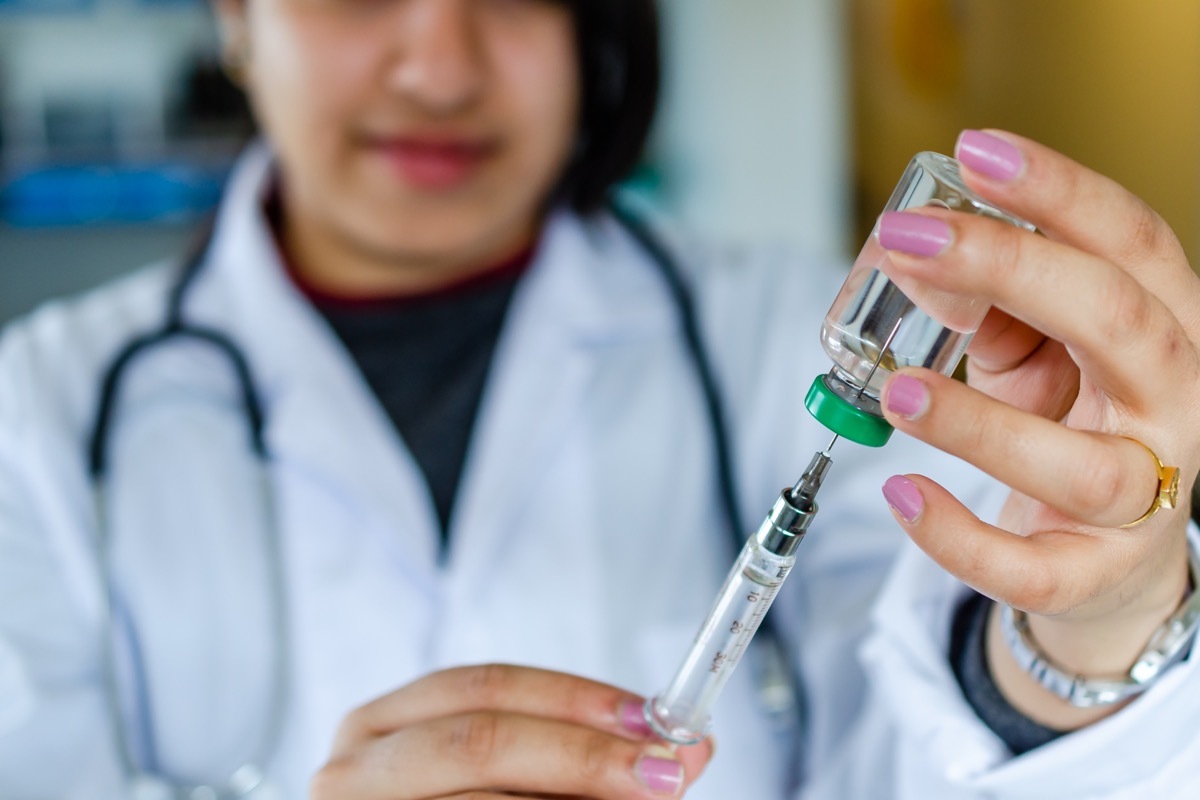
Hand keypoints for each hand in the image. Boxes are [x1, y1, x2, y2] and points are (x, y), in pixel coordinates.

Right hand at [309, 664, 713, 798]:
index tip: (654, 721)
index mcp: (383, 726)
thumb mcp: (514, 778)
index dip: (575, 699)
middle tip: (663, 775)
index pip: (485, 686)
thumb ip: (587, 760)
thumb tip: (688, 749)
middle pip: (481, 742)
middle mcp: (354, 769)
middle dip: (583, 755)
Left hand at [873, 130, 1197, 727]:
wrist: (1106, 554)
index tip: (975, 150)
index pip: (1132, 242)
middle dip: (1011, 269)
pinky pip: (1031, 570)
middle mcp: (1170, 405)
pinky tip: (902, 495)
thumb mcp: (1032, 347)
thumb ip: (981, 302)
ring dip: (980, 423)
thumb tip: (906, 257)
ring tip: (897, 390)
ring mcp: (1142, 498)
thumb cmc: (1065, 422)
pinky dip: (961, 538)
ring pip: (1081, 465)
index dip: (1061, 191)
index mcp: (1162, 327)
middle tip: (906, 243)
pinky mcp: (1091, 574)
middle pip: (1119, 324)